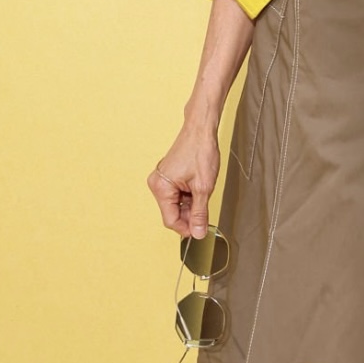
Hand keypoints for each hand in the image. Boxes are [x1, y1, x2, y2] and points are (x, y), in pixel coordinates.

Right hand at [148, 124, 220, 239]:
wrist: (201, 130)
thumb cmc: (200, 151)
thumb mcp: (203, 188)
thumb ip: (200, 213)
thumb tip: (197, 232)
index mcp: (161, 187)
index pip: (170, 220)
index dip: (186, 228)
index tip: (200, 231)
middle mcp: (157, 184)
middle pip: (172, 212)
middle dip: (190, 216)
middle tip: (206, 214)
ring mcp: (162, 180)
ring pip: (176, 204)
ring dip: (191, 206)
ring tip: (204, 195)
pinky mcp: (168, 176)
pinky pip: (177, 194)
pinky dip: (189, 197)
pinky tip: (199, 190)